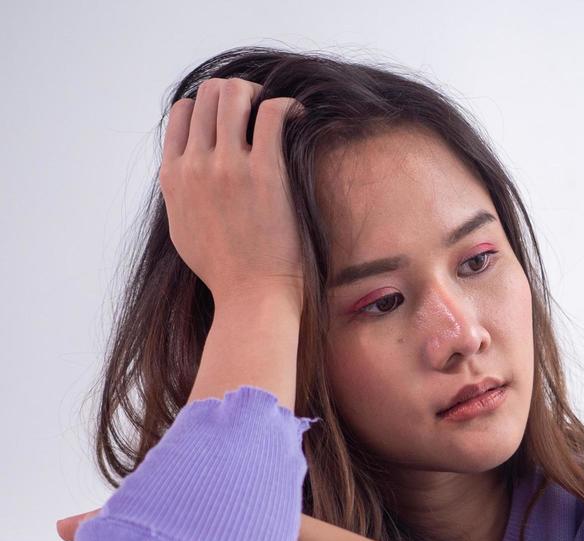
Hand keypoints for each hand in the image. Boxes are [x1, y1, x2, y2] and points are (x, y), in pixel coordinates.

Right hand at [159, 77, 305, 306]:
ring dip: (259, 92)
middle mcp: (196, 165)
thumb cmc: (225, 273)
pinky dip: (287, 105)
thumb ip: (179, 196)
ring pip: (234, 93)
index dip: (210, 106)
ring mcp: (228, 166)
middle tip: (261, 108)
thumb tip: (180, 178)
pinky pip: (271, 113)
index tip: (235, 119)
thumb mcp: (182, 230)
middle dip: (236, 92)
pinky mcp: (264, 171)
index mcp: (174, 177)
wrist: (251, 296)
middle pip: (208, 94)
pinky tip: (300, 116)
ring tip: (281, 110)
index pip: (182, 113)